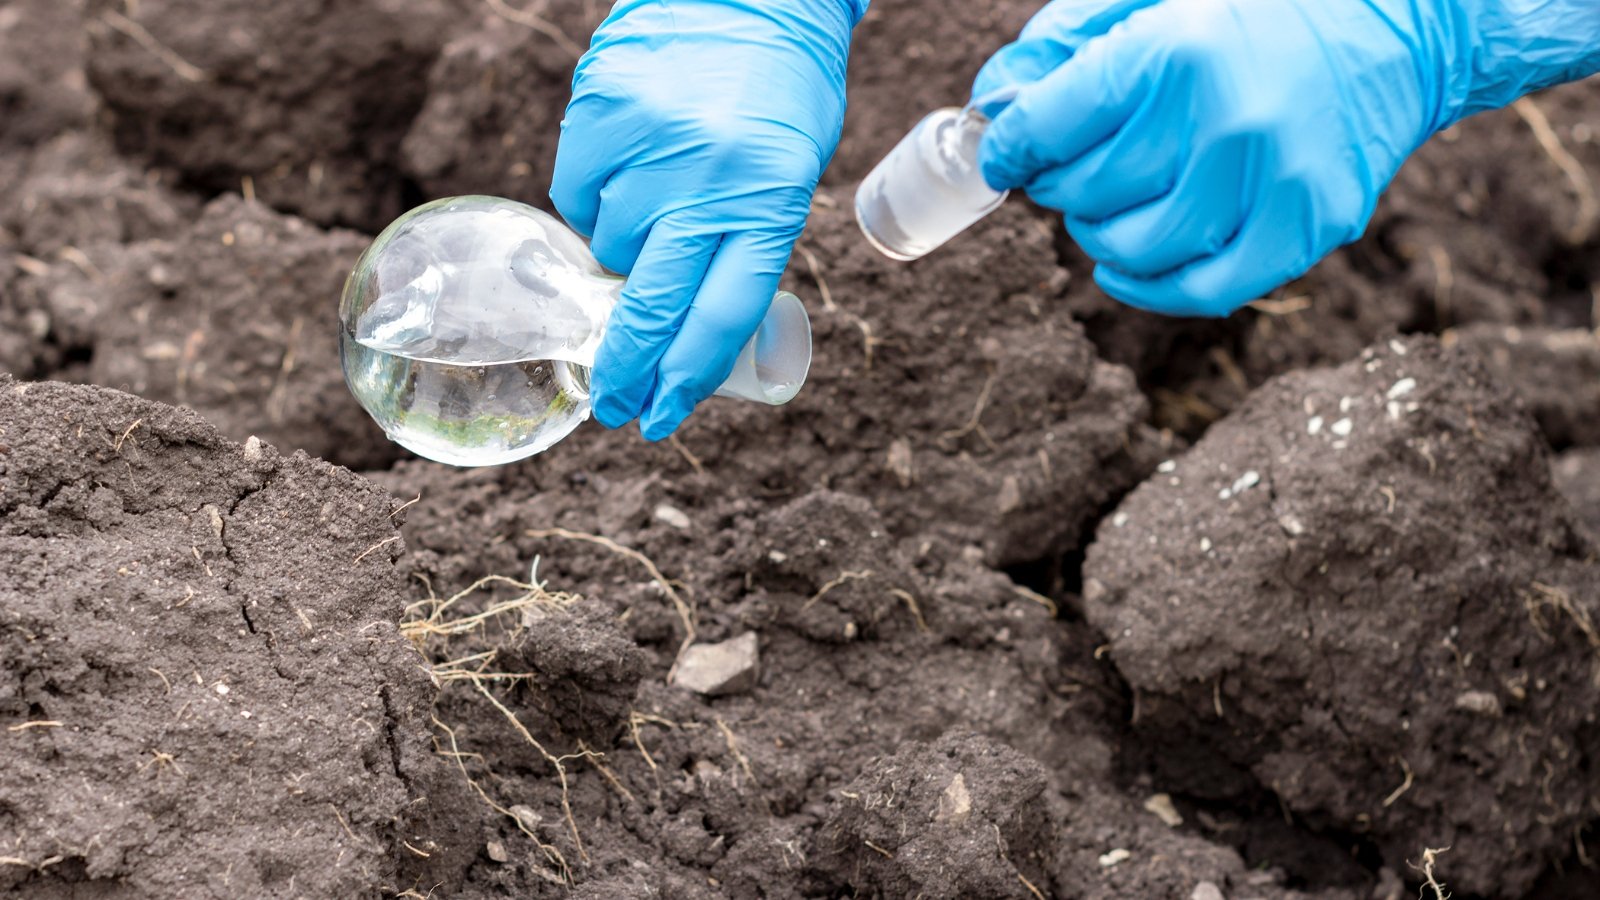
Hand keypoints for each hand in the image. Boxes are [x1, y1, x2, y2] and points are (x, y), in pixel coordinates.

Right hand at [551, 0, 862, 438]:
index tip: (658, 418)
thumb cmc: (775, 97)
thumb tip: (671, 327)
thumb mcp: (785, 177)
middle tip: (609, 405)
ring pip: (608, 247)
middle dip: (626, 367)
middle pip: (652, 304)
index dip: (685, 378)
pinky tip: (626, 170)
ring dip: (623, 250)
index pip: (722, 316)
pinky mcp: (600, 116)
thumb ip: (737, 245)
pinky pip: (577, 196)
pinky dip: (595, 200)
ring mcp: (649, 147)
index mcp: (770, 200)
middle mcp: (708, 179)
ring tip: (655, 204)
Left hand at [973, 0, 1599, 316]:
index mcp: (1175, 52)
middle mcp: (1221, 121)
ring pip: (1133, 247)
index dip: (1010, 148)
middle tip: (1071, 168)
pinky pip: (1201, 290)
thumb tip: (994, 104)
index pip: (1046, 127)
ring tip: (1105, 206)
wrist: (1403, 22)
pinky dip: (1146, 287)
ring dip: (1098, 234)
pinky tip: (1123, 265)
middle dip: (1059, 185)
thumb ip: (1068, 42)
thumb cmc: (1262, 5)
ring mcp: (1268, 182)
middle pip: (1085, 192)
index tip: (1006, 154)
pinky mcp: (1305, 227)